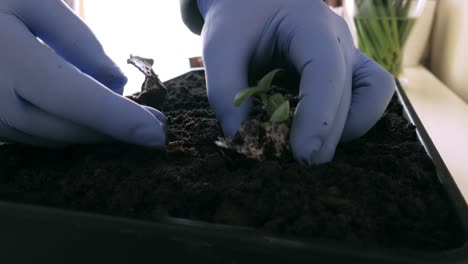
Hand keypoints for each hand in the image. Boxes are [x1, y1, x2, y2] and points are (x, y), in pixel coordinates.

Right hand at [0, 0, 165, 146]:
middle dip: (113, 132)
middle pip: (64, 126)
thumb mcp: (32, 0)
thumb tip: (115, 83)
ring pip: (49, 137)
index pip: (73, 97)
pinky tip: (93, 125)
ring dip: (93, 136)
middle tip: (155, 131)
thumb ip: (77, 39)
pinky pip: (32, 136)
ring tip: (131, 128)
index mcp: (6, 55)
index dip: (117, 119)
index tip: (155, 135)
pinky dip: (67, 133)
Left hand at [197, 0, 394, 163]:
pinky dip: (353, 121)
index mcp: (308, 24)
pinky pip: (370, 95)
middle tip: (297, 168)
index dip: (318, 116)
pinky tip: (321, 137)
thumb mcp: (219, 47)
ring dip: (348, 129)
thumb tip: (241, 140)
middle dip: (326, 134)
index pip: (325, 70)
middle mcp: (338, 38)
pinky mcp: (347, 69)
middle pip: (348, 91)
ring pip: (373, 94)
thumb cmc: (237, 19)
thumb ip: (225, 91)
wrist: (254, 1)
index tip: (300, 154)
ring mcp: (348, 53)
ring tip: (311, 153)